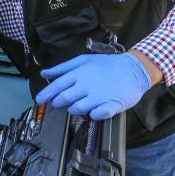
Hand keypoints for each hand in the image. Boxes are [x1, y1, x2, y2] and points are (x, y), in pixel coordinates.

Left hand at [35, 52, 152, 119]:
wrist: (135, 69)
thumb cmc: (108, 65)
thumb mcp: (84, 60)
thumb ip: (63, 68)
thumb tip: (45, 73)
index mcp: (80, 73)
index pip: (57, 86)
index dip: (45, 94)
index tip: (39, 100)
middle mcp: (88, 85)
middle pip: (65, 99)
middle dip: (59, 103)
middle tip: (59, 103)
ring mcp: (100, 96)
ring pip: (78, 108)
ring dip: (74, 109)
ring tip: (78, 105)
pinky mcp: (112, 105)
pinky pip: (97, 115)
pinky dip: (93, 115)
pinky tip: (94, 111)